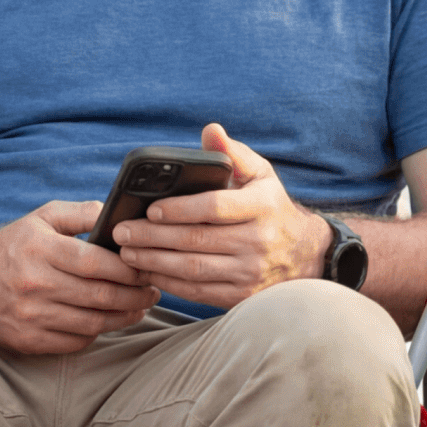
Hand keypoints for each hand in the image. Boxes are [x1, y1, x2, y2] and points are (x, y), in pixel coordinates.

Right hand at [0, 201, 161, 354]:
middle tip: (153, 291)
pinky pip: (74, 341)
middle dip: (136, 295)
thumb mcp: (42, 218)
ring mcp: (28, 316)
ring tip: (140, 307)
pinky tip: (107, 321)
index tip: (147, 268)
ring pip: (92, 323)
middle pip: (100, 296)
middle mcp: (33, 284)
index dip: (130, 269)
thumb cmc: (13, 245)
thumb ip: (81, 213)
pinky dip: (96, 333)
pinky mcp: (25, 339)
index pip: (96, 263)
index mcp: (40, 250)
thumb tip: (119, 216)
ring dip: (124, 317)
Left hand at [112, 123, 326, 309]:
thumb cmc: (271, 208)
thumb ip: (233, 154)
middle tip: (122, 231)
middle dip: (152, 236)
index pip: (215, 207)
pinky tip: (148, 270)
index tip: (150, 209)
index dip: (179, 209)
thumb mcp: (261, 176)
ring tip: (127, 251)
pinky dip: (167, 281)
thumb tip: (211, 131)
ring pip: (192, 268)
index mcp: (262, 207)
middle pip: (196, 240)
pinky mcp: (240, 295)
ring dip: (153, 260)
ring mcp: (249, 271)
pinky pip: (197, 290)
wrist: (304, 254)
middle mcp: (258, 241)